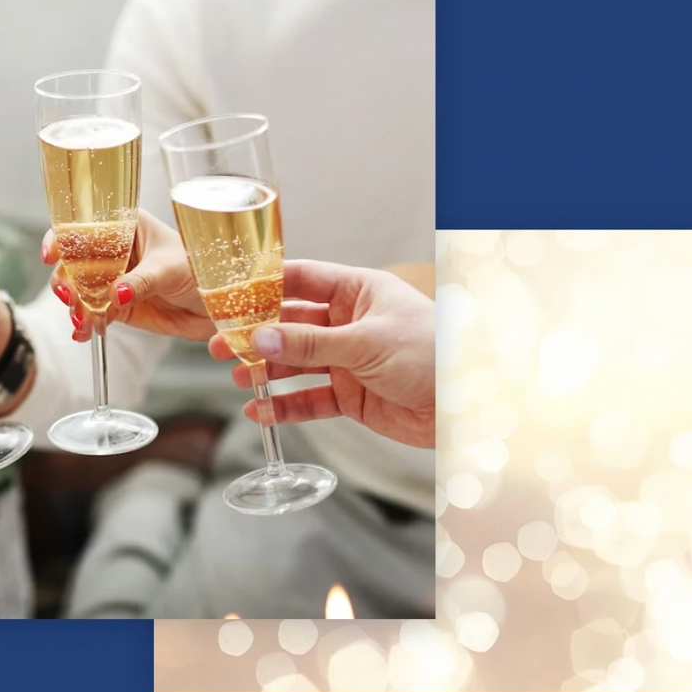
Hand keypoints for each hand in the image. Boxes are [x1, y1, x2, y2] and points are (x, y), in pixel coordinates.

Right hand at [49, 209, 210, 342]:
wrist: (219, 303)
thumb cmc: (202, 269)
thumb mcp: (171, 270)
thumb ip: (142, 282)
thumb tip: (114, 294)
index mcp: (126, 226)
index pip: (84, 227)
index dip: (62, 238)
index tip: (52, 254)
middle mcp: (114, 251)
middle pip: (74, 262)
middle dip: (66, 279)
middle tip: (69, 297)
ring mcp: (113, 280)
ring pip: (80, 291)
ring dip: (75, 306)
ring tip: (82, 321)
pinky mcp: (118, 307)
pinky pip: (94, 314)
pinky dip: (86, 324)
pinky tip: (83, 333)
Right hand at [211, 259, 435, 448]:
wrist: (467, 407)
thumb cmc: (433, 355)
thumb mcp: (365, 342)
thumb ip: (309, 343)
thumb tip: (260, 338)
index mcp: (358, 291)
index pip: (301, 280)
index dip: (264, 287)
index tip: (229, 296)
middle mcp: (349, 322)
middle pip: (292, 323)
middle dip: (258, 334)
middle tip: (224, 343)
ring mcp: (349, 360)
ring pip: (296, 363)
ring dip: (267, 371)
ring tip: (239, 378)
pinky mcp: (351, 395)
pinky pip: (310, 399)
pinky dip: (285, 405)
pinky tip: (261, 411)